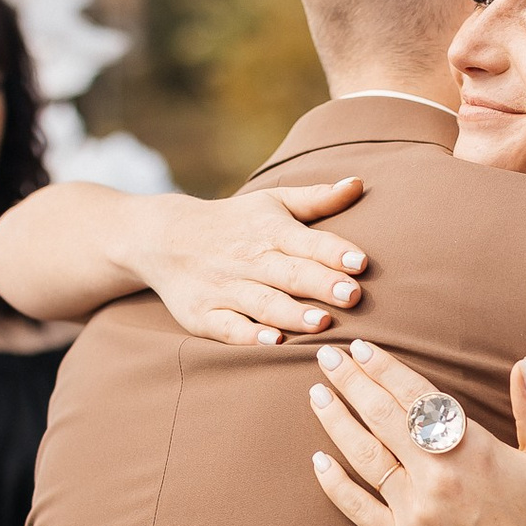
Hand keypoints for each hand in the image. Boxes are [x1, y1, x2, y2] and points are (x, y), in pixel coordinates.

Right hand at [133, 181, 370, 346]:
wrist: (164, 237)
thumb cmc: (234, 222)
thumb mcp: (272, 202)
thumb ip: (317, 198)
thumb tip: (360, 183)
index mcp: (271, 231)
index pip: (308, 242)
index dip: (334, 252)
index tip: (361, 262)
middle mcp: (249, 259)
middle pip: (289, 273)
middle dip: (321, 284)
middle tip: (353, 295)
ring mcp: (225, 288)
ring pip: (263, 302)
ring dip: (292, 314)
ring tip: (322, 323)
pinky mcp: (203, 314)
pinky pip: (228, 327)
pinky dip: (248, 335)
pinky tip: (272, 343)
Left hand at [304, 339, 525, 525]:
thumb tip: (524, 363)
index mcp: (471, 451)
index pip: (416, 397)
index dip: (385, 369)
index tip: (361, 348)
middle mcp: (437, 477)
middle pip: (382, 418)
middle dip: (351, 382)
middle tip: (326, 358)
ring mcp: (414, 513)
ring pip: (364, 457)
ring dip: (336, 422)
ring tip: (316, 394)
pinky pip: (357, 508)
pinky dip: (335, 483)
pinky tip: (318, 459)